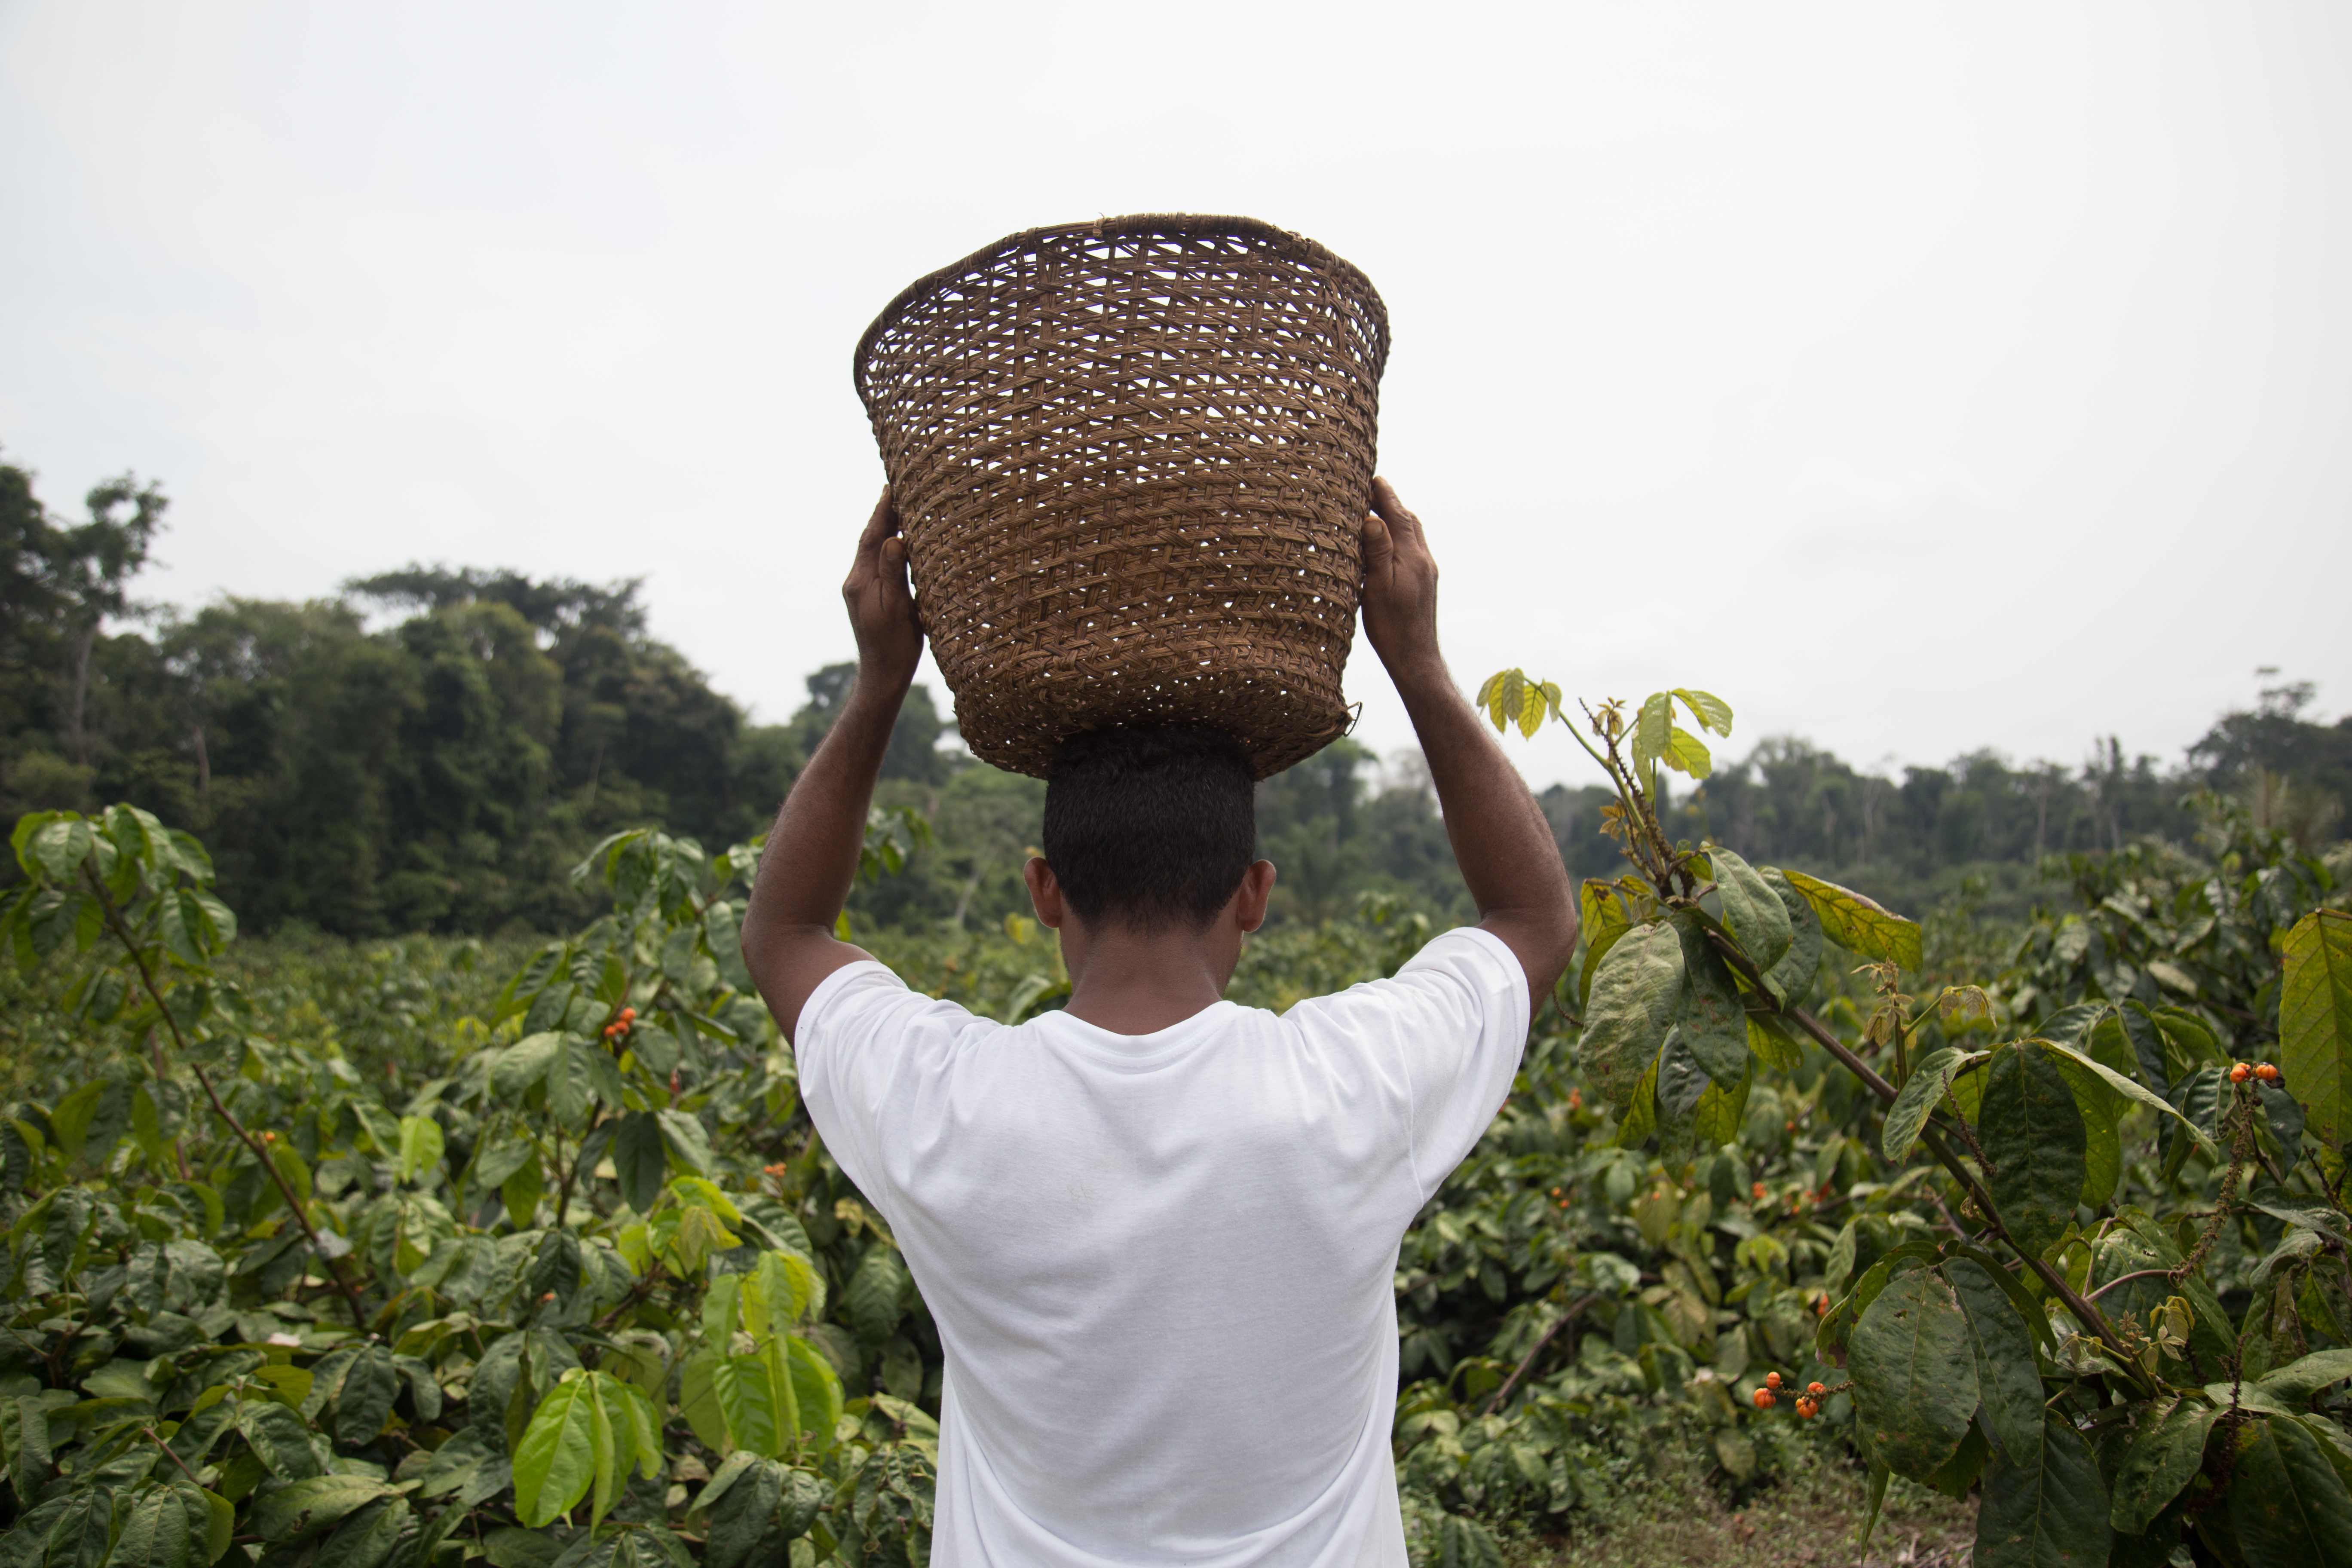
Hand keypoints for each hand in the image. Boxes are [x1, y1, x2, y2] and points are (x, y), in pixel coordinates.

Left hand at [843, 488, 922, 686]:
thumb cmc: (894, 646)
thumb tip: (894, 539)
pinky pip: (878, 563)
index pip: (872, 537)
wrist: (882, 674)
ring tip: (897, 507)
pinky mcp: (869, 597)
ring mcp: (861, 589)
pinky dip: (888, 546)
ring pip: (873, 550)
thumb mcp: (897, 608)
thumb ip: (893, 572)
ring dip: (885, 528)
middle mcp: (856, 581)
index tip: (890, 487)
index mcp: (860, 581)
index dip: (882, 511)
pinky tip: (898, 541)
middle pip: (870, 539)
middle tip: (894, 488)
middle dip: (882, 514)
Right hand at [1358, 477, 1441, 676]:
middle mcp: (1424, 560)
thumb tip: (1373, 518)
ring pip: (1413, 535)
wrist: (1416, 659)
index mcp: (1412, 557)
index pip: (1399, 515)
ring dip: (1397, 519)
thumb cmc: (1392, 627)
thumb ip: (1378, 551)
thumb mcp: (1378, 587)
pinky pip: (1413, 549)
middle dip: (1391, 502)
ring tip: (1379, 510)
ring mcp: (1426, 572)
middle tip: (1373, 488)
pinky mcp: (1424, 584)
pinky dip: (1400, 537)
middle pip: (1409, 520)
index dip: (1385, 494)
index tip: (1373, 477)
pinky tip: (1389, 544)